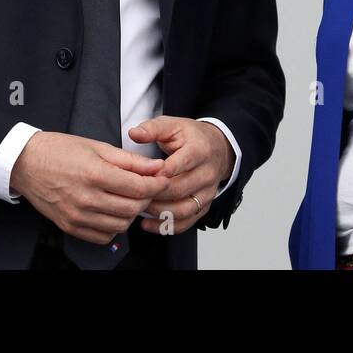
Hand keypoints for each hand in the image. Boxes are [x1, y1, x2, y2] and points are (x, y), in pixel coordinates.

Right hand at [9, 131, 167, 244]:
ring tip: (129, 199)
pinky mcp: (69, 226)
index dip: (157, 185)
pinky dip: (114, 227)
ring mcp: (76, 215)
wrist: (25, 163)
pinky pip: (102, 236)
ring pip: (120, 226)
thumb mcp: (98, 146)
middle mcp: (85, 198)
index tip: (162, 179)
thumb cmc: (60, 150)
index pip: (138, 188)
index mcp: (94, 174)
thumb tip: (156, 167)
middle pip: (132, 209)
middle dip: (146, 199)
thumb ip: (130, 160)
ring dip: (131, 214)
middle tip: (147, 188)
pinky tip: (112, 211)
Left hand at [128, 116, 232, 234]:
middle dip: (155, 193)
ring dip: (159, 212)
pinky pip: (187, 222)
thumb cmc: (192, 137)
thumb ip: (152, 128)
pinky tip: (149, 224)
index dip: (160, 172)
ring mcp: (208, 192)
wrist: (218, 147)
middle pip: (180, 189)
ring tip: (140, 208)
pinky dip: (167, 226)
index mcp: (199, 150)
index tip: (143, 176)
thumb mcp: (173, 125)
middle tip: (134, 193)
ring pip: (184, 209)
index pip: (181, 163)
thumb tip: (134, 133)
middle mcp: (207, 173)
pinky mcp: (204, 206)